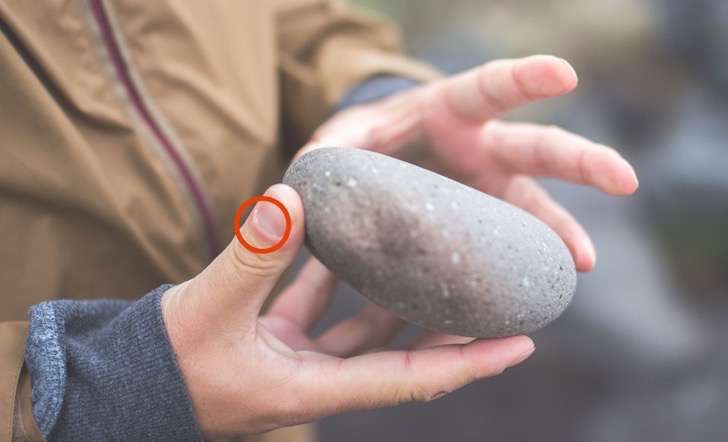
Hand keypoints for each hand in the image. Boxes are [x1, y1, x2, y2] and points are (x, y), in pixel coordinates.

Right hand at [162, 184, 534, 438]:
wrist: (124, 385)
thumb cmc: (167, 363)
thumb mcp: (209, 309)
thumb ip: (253, 255)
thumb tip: (292, 198)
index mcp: (315, 388)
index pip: (411, 378)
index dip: (469, 362)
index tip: (521, 342)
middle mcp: (319, 379)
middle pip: (401, 353)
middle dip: (445, 325)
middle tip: (487, 289)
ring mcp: (300, 361)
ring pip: (364, 329)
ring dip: (396, 297)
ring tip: (429, 257)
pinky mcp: (278, 342)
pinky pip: (321, 309)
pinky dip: (337, 280)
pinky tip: (347, 242)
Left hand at [313, 55, 638, 271]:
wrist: (375, 166)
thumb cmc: (364, 143)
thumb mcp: (341, 140)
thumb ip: (327, 154)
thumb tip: (301, 181)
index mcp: (448, 111)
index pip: (491, 87)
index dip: (526, 80)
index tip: (565, 73)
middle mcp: (480, 148)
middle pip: (536, 149)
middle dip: (580, 160)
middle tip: (624, 179)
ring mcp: (488, 189)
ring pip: (535, 207)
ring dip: (562, 232)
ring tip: (582, 264)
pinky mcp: (483, 225)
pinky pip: (511, 247)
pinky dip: (523, 268)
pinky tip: (536, 294)